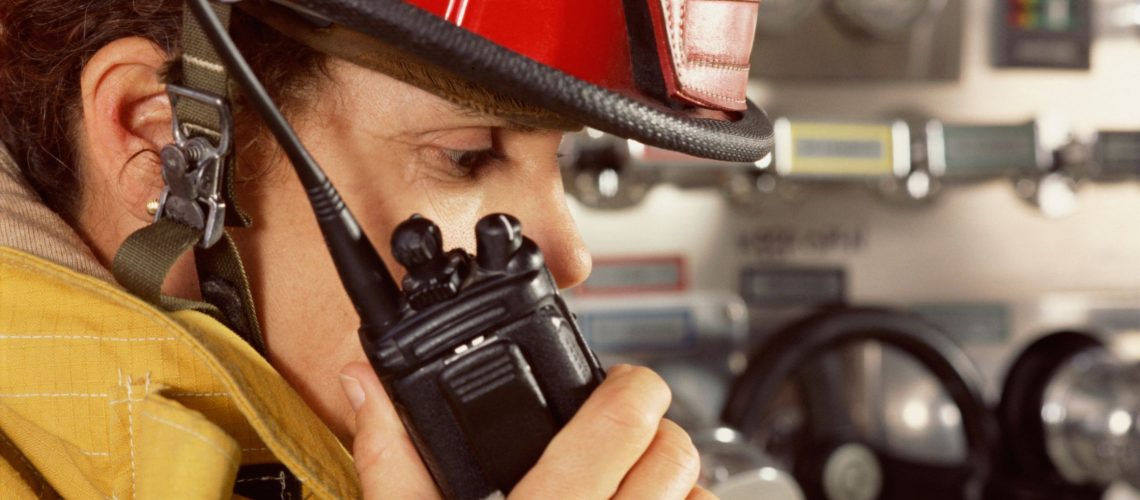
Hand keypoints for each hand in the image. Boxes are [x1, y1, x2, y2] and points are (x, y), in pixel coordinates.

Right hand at [339, 362, 712, 498]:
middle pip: (677, 449)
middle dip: (653, 431)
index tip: (616, 390)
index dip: (627, 390)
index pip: (626, 418)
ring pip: (701, 495)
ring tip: (632, 487)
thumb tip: (365, 386)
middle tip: (624, 435)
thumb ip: (390, 461)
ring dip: (673, 483)